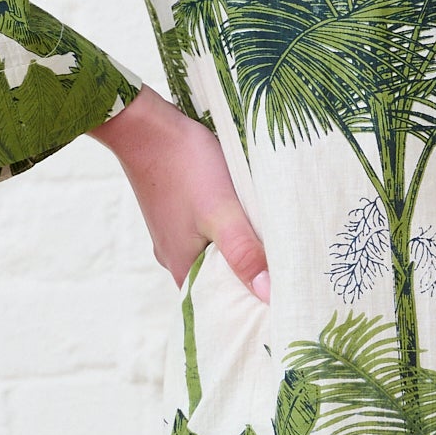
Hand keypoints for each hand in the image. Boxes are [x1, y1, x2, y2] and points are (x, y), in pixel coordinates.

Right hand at [93, 88, 270, 301]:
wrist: (146, 126)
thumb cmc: (184, 167)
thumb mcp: (222, 212)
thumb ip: (244, 253)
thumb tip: (269, 296)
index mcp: (183, 268)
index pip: (222, 306)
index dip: (251, 307)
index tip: (283, 306)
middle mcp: (175, 257)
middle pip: (220, 281)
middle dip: (250, 280)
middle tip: (289, 279)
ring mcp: (174, 234)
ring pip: (215, 254)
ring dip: (241, 252)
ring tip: (275, 249)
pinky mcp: (177, 211)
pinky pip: (208, 233)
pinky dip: (228, 232)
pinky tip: (246, 219)